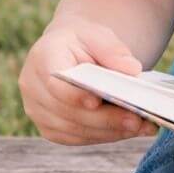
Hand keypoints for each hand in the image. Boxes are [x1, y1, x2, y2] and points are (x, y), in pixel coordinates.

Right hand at [18, 18, 159, 144]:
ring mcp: (38, 112)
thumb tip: (133, 70)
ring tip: (141, 126)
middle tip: (137, 120)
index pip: (54, 83)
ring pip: (74, 129)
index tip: (98, 101)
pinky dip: (104, 135)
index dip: (75, 96)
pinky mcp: (50, 128)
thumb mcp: (99, 35)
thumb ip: (114, 51)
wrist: (69, 50)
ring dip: (109, 131)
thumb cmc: (84, 41)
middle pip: (67, 112)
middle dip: (104, 118)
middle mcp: (33, 88)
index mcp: (42, 57)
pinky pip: (77, 137)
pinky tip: (128, 131)